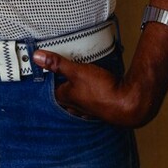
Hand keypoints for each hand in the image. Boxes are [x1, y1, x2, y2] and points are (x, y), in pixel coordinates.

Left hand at [32, 50, 158, 127]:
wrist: (130, 105)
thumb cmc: (103, 90)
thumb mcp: (77, 71)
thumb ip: (57, 64)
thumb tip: (37, 57)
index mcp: (66, 98)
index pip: (50, 89)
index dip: (48, 79)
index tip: (46, 70)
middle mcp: (76, 107)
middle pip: (63, 96)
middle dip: (60, 86)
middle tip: (59, 76)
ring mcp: (89, 110)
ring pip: (77, 102)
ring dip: (76, 93)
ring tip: (76, 84)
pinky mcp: (103, 110)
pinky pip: (91, 104)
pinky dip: (90, 98)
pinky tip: (94, 94)